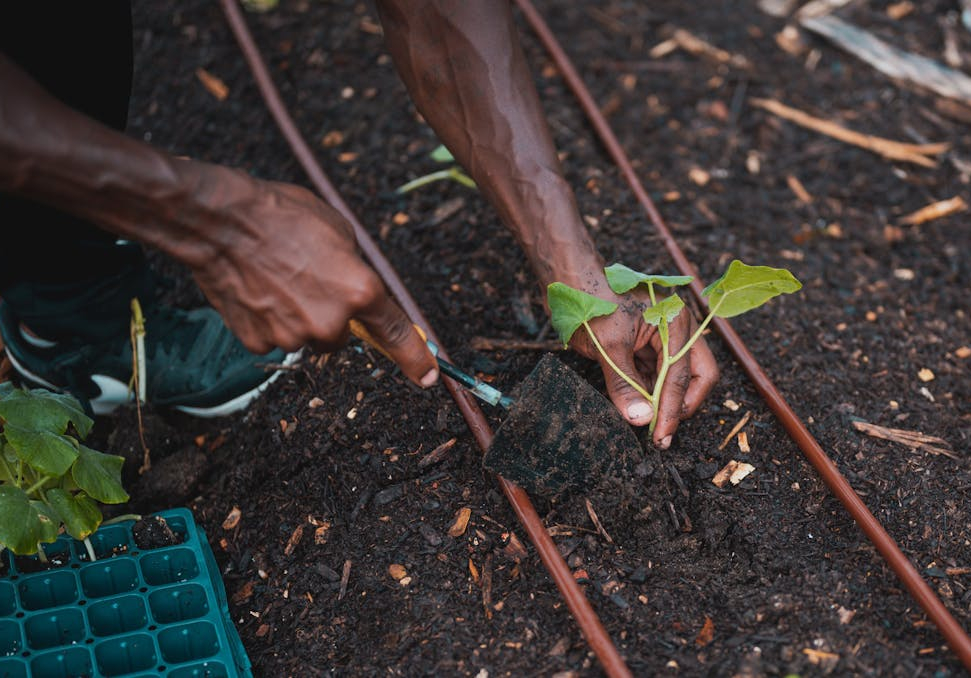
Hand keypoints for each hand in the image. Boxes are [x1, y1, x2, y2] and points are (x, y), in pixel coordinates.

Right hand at [181, 169, 438, 387]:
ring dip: (297, 317)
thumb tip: (358, 290)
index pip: (395, 334)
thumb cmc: (282, 216)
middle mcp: (330, 322)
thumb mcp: (339, 231)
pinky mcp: (259, 342)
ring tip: (276, 279)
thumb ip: (356, 269)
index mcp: (359, 291)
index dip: (415, 359)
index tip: (428, 377)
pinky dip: (268, 320)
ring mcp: (293, 336)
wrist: (222, 222)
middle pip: (341, 336)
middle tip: (307, 280)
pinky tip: (256, 291)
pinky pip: (273, 338)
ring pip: (305, 338)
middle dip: (330, 316)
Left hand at [565, 274, 718, 447]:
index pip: (682, 374)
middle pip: (695, 376)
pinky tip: (636, 409)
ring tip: (647, 426)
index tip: (662, 434)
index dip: (673, 408)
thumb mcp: (608, 345)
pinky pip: (652, 376)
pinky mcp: (641, 349)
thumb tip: (640, 419)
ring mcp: (659, 340)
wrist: (566, 281)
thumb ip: (624, 384)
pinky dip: (647, 394)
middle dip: (680, 405)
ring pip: (672, 379)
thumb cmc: (591, 300)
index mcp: (675, 323)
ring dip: (661, 402)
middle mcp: (674, 331)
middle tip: (662, 432)